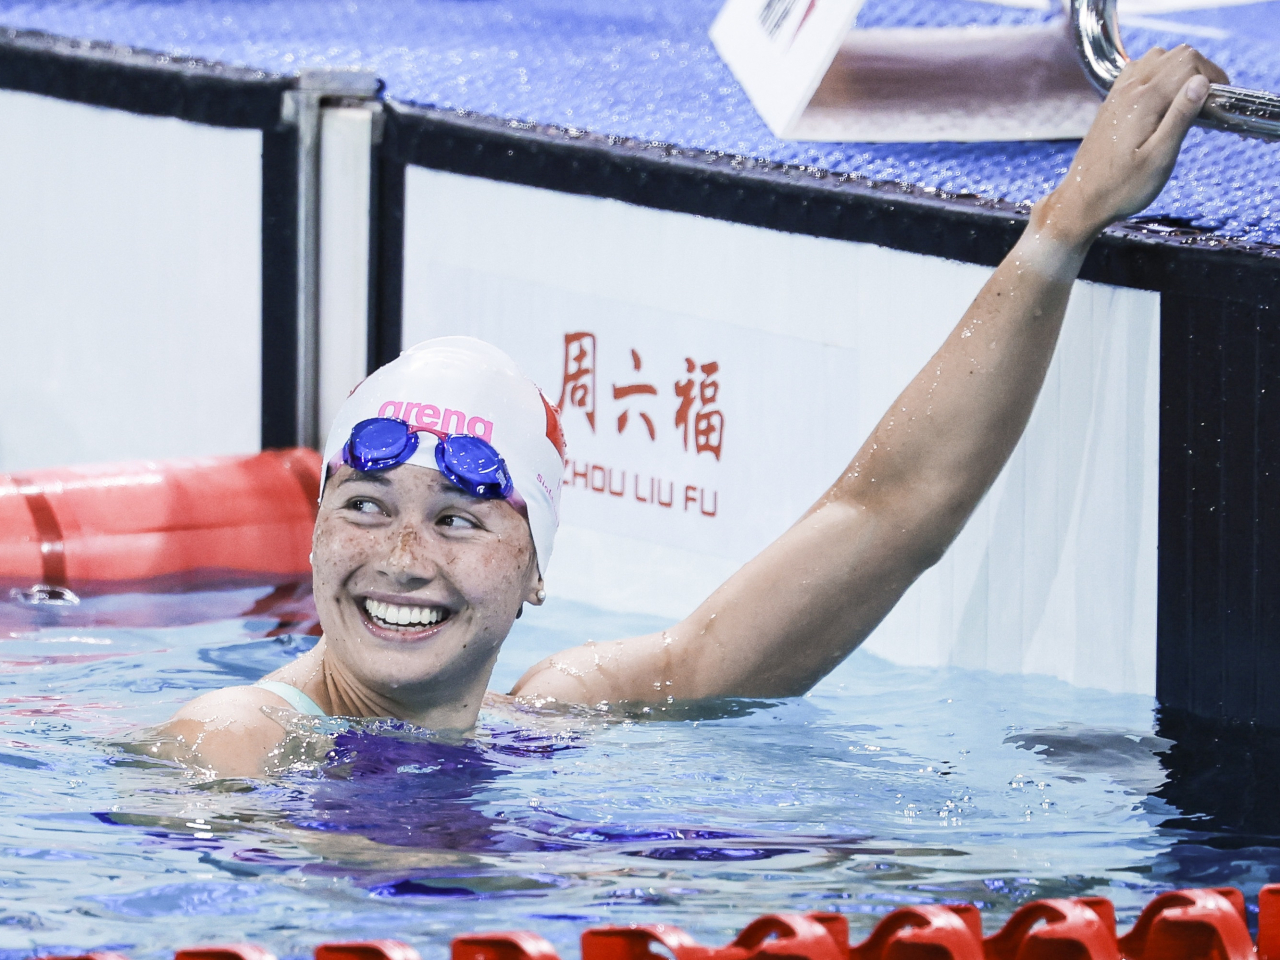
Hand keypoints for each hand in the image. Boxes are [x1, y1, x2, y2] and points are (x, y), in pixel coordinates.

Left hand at [1044, 45, 1228, 243]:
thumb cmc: (1122, 188)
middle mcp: (1128, 90)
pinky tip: (1163, 100)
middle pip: (1176, 54)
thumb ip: (1181, 116)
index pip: (1188, 62)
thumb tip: (1201, 81)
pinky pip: (1138, 71)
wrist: (1082, 202)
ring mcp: (1117, 94)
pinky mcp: (1112, 103)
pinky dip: (1158, 75)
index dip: (1213, 75)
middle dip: (1200, 71)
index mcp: (1144, 100)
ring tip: (1188, 101)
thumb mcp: (1160, 157)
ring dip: (1179, 70)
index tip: (1221, 100)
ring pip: (1157, 58)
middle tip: (1209, 102)